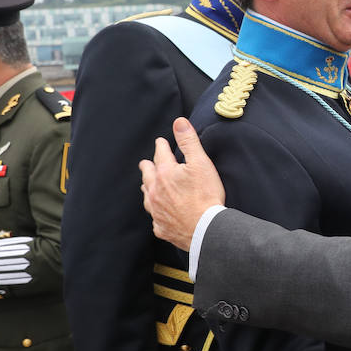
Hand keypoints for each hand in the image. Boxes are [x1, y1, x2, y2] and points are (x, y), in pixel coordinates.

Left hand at [139, 118, 224, 250]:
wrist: (205, 228)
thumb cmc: (205, 196)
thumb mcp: (201, 163)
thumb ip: (189, 142)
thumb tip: (179, 122)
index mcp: (165, 173)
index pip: (160, 154)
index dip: (161, 146)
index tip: (160, 142)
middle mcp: (155, 191)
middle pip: (147, 175)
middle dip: (147, 166)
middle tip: (145, 163)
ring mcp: (157, 210)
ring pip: (147, 196)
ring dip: (147, 188)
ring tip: (145, 185)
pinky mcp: (162, 227)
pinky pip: (155, 218)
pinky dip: (156, 212)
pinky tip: (158, 213)